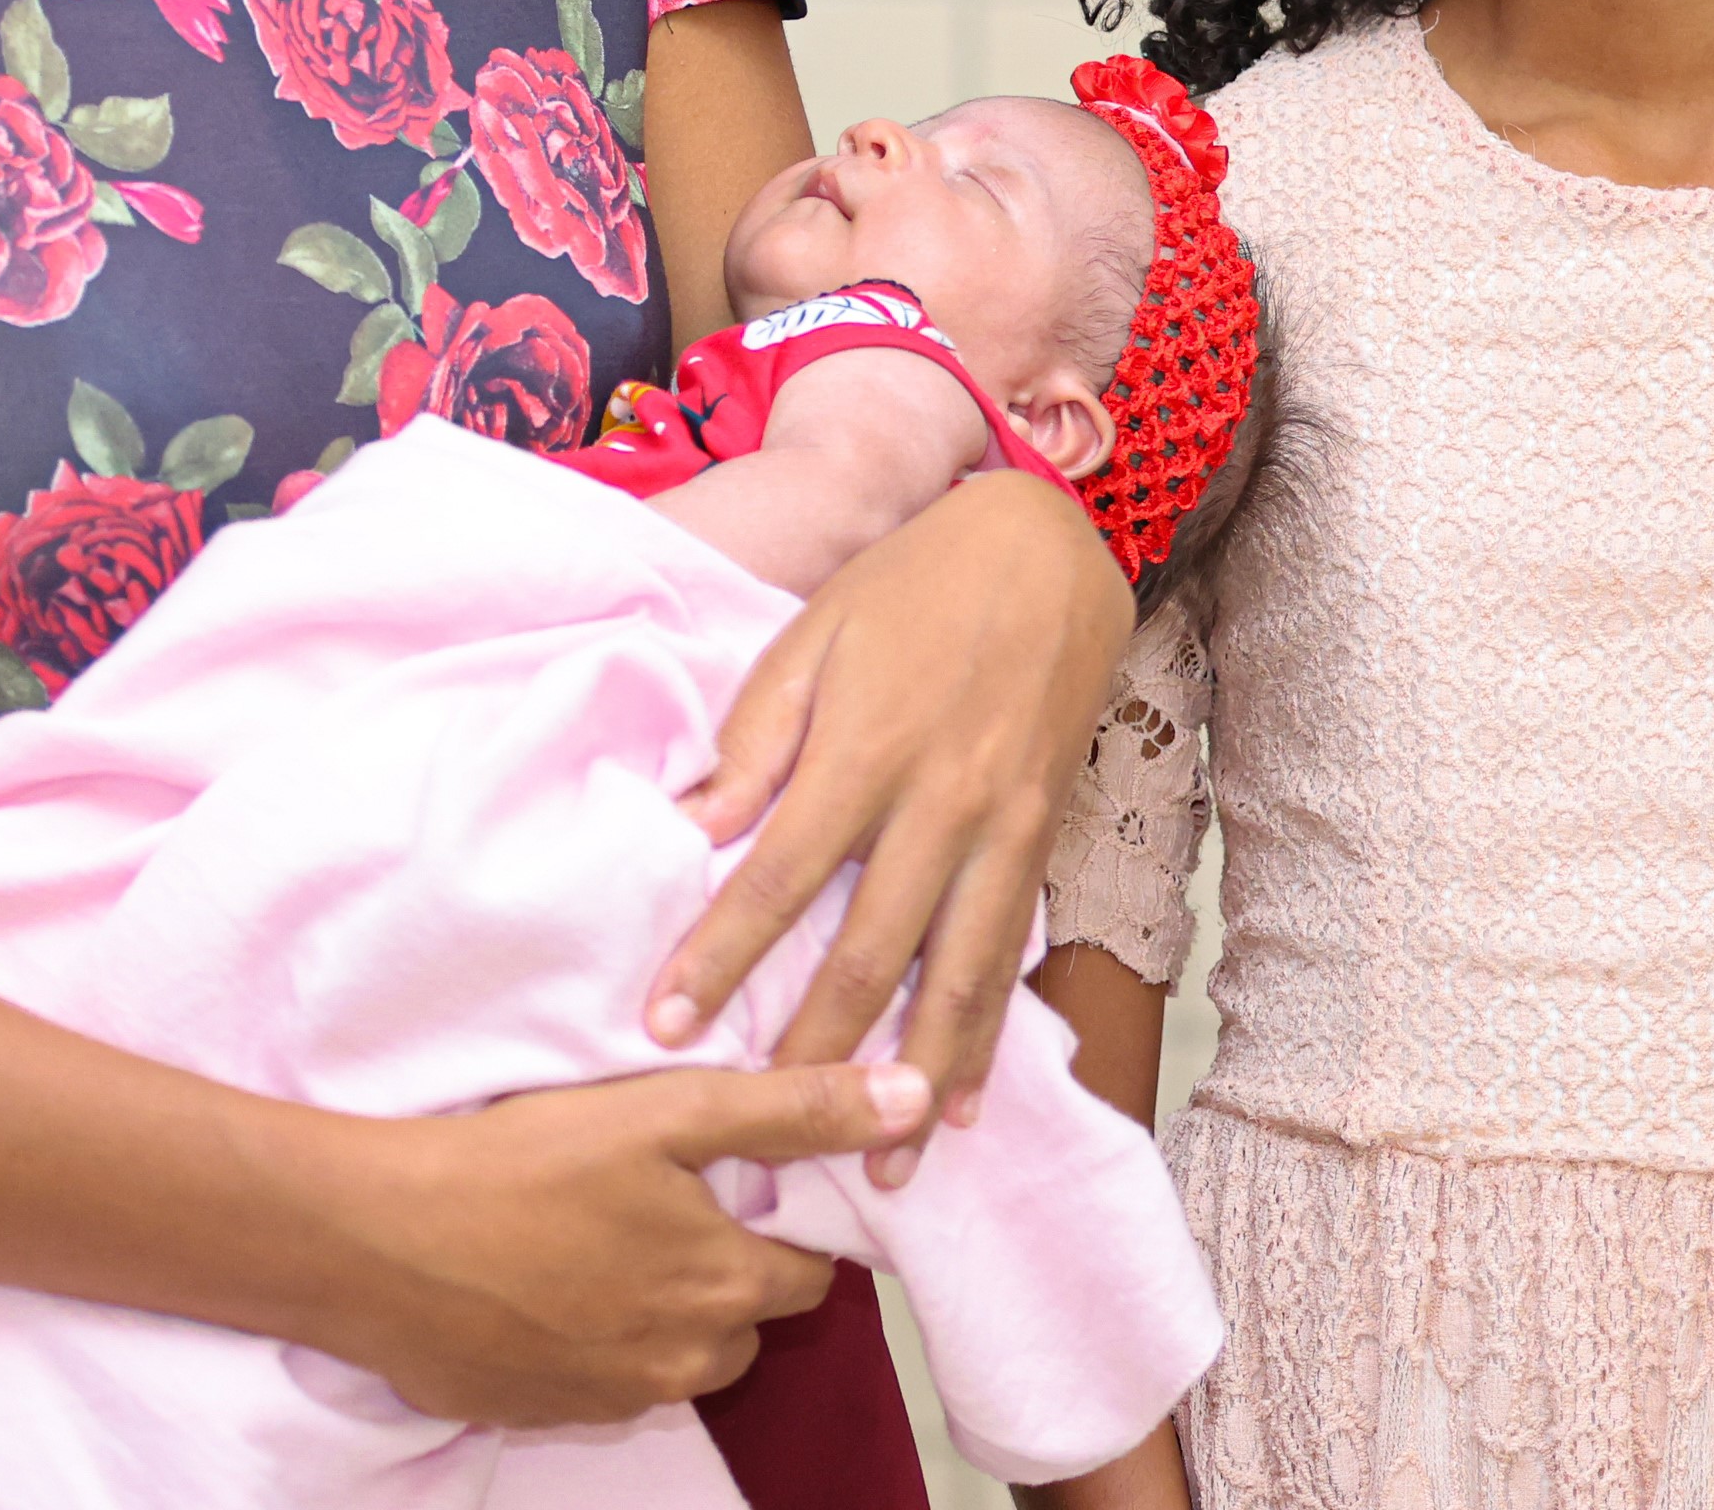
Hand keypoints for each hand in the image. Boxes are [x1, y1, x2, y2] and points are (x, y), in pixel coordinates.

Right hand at [327, 1062, 908, 1426]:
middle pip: (746, 1319)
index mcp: (725, 1290)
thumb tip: (915, 1098)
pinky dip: (595, 1339)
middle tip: (660, 1200)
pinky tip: (549, 1279)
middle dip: (725, 1267)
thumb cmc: (522, 1163)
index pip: (813, 1273)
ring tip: (601, 1235)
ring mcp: (607, 1401)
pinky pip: (604, 1381)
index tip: (738, 1181)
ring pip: (678, 1356)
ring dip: (663, 1308)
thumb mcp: (670, 1111)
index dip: (784, 1222)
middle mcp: (681, 1364)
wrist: (374, 1242)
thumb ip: (797, 1109)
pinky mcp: (540, 1415)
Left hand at [653, 468, 1132, 1177]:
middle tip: (764, 1139)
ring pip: (959, 976)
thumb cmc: (911, 584)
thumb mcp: (813, 635)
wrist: (1049, 547)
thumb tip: (691, 830)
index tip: (665, 1033)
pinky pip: (1013, 953)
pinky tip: (961, 1100)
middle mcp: (943, 802)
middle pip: (870, 953)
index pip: (779, 879)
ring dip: (917, 1076)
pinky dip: (990, 1036)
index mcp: (868, 748)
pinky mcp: (1044, 839)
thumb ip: (756, 739)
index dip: (720, 961)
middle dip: (814, 1054)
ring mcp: (1005, 828)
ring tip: (884, 1165)